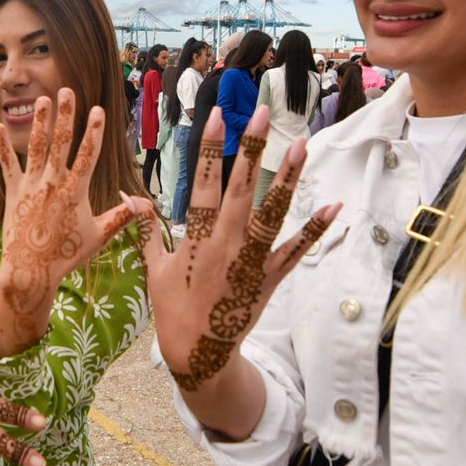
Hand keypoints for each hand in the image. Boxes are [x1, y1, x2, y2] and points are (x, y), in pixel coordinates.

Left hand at [0, 89, 139, 346]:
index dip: (93, 131)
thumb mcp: (98, 236)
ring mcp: (31, 186)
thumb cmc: (66, 255)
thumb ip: (121, 216)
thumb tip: (146, 205)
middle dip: (65, 115)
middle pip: (61, 143)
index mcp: (75, 191)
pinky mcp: (13, 193)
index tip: (97, 109)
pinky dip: (2, 146)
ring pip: (36, 148)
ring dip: (39, 122)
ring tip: (41, 99)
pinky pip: (6, 165)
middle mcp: (53, 183)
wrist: (31, 271)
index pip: (88, 155)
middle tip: (67, 91)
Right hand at [138, 105, 340, 392]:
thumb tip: (130, 199)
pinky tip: (335, 205)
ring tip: (302, 144)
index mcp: (196, 237)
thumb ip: (148, 230)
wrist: (199, 352)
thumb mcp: (155, 268)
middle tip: (263, 113)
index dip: (208, 148)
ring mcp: (252, 260)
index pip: (203, 184)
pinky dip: (316, 228)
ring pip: (274, 212)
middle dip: (251, 148)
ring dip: (289, 178)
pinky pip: (297, 250)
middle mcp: (227, 243)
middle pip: (242, 188)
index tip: (216, 115)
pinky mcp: (271, 277)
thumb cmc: (174, 309)